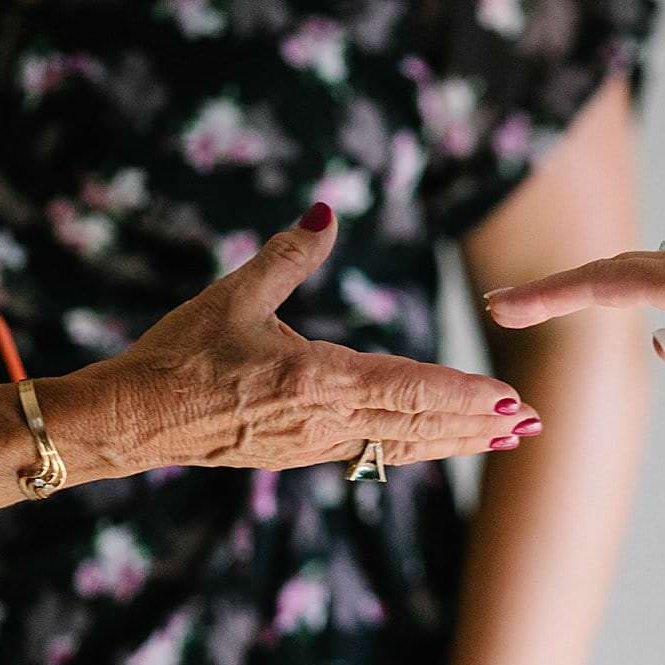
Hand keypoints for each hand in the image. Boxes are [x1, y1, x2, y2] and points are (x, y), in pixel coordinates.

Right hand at [100, 204, 542, 469]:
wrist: (133, 421)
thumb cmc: (178, 356)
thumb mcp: (232, 296)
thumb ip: (287, 254)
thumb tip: (326, 210)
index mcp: (314, 380)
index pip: (405, 387)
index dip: (459, 395)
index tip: (505, 399)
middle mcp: (324, 421)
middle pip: (417, 426)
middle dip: (476, 425)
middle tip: (531, 424)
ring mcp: (314, 445)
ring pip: (400, 445)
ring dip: (455, 441)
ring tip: (504, 439)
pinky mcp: (301, 454)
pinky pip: (373, 450)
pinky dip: (415, 446)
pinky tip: (437, 443)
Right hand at [483, 164, 664, 365]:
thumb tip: (659, 350)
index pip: (608, 285)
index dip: (552, 297)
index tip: (501, 307)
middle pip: (606, 276)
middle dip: (549, 293)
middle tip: (497, 308)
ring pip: (629, 274)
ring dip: (580, 287)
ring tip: (539, 301)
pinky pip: (658, 278)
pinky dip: (622, 286)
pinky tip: (625, 295)